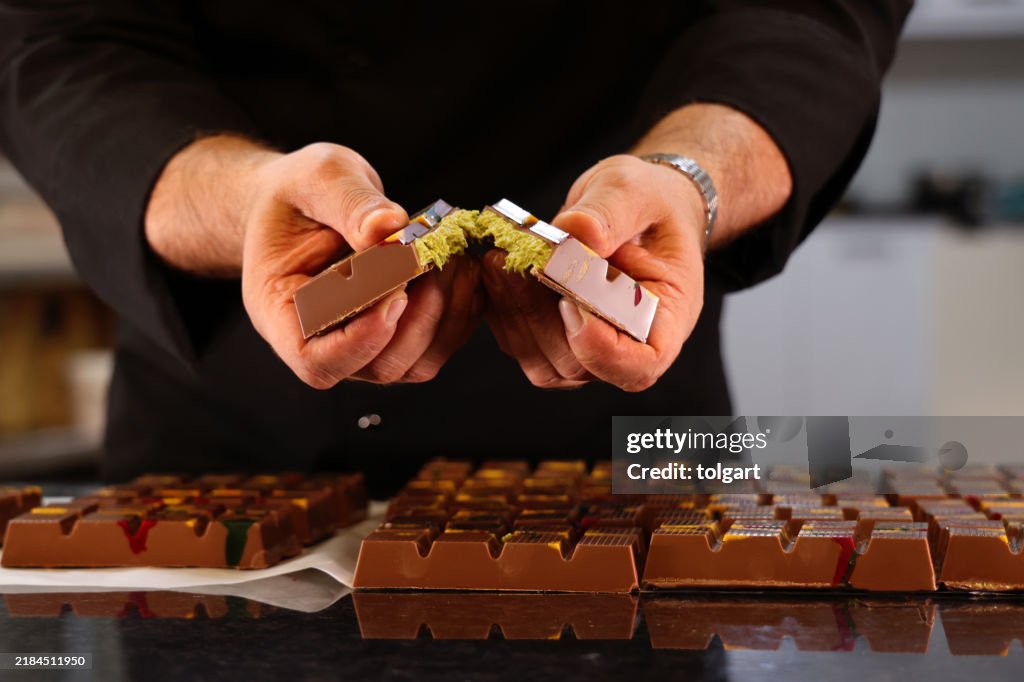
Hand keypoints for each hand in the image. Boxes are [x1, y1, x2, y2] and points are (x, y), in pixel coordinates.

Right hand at [234, 142, 481, 387]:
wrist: (308, 203)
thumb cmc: (298, 194)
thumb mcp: (317, 179)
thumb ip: (349, 203)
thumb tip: (390, 227)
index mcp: (282, 312)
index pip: (316, 360)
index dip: (359, 341)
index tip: (396, 293)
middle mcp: (322, 341)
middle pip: (376, 366)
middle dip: (417, 318)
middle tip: (437, 261)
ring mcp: (363, 345)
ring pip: (415, 363)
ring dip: (445, 315)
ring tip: (453, 259)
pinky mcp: (398, 336)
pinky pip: (437, 345)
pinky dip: (459, 312)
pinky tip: (463, 270)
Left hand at [482, 154, 705, 391]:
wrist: (636, 206)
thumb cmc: (651, 203)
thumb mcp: (636, 192)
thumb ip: (610, 212)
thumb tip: (575, 232)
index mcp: (666, 316)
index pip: (641, 365)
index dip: (601, 349)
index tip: (569, 303)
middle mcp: (630, 341)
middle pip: (582, 366)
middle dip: (541, 318)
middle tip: (513, 264)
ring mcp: (591, 345)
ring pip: (545, 362)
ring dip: (515, 315)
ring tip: (500, 262)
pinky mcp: (557, 335)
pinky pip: (524, 345)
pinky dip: (504, 312)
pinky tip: (498, 271)